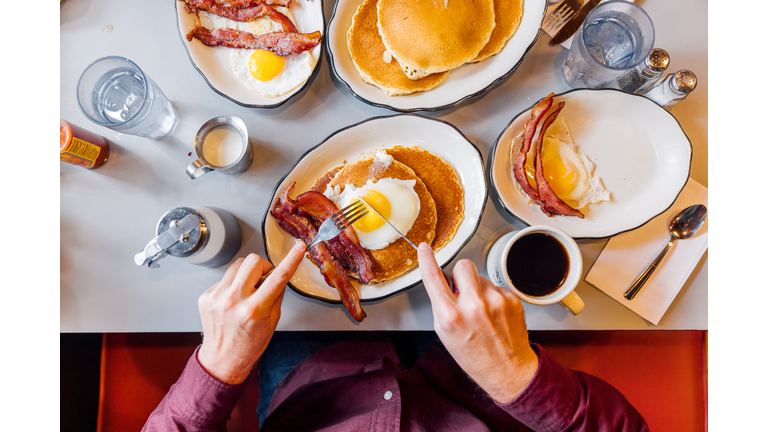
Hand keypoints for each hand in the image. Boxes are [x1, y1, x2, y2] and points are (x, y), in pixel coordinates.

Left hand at [197, 243, 305, 383]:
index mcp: (254, 310)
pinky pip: (225, 278)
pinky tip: (234, 300)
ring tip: (248, 290)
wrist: (222, 359)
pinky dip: (233, 284)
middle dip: (263, 266)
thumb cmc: (249, 344)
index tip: (299, 248)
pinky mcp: (206, 296)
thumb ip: (276, 295)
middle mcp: (234, 301)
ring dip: (247, 273)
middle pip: (253, 261)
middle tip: (264, 279)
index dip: (291, 260)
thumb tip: (278, 274)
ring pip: (237, 264)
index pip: (278, 277)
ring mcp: (217, 297)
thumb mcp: (272, 322)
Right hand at [417, 243, 538, 403]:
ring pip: (480, 276)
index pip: (433, 277)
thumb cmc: (474, 355)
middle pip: (463, 266)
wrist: (507, 369)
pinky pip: (495, 286)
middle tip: (462, 291)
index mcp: (451, 316)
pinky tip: (493, 314)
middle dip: (460, 274)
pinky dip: (492, 297)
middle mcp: (473, 306)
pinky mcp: (511, 299)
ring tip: (481, 311)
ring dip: (478, 288)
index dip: (426, 259)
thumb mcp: (444, 332)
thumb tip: (444, 280)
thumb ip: (442, 304)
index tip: (425, 248)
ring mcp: (495, 301)